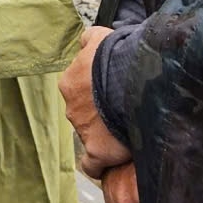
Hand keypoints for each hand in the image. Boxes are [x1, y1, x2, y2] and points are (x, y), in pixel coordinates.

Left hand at [60, 25, 132, 179]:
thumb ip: (90, 40)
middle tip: (123, 113)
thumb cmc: (118, 55)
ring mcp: (83, 130)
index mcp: (71, 82)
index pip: (80, 92)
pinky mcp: (97, 151)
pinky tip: (111, 164)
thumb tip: (86, 41)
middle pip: (85, 115)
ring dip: (105, 136)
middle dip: (101, 115)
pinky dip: (100, 165)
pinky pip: (93, 164)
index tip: (111, 97)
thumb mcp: (100, 37)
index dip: (97, 95)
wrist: (131, 78)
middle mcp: (72, 107)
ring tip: (128, 133)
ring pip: (91, 137)